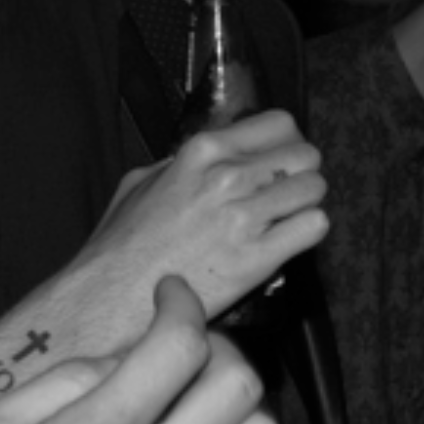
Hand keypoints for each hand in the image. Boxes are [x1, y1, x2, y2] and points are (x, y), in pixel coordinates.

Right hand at [0, 113, 328, 422]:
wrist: (108, 299)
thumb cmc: (120, 245)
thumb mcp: (142, 183)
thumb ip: (185, 163)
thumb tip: (218, 155)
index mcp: (201, 151)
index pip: (281, 124)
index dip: (286, 144)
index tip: (278, 162)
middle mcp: (228, 176)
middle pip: (307, 156)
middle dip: (299, 175)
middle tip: (282, 197)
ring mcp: (245, 216)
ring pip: (316, 189)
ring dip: (304, 205)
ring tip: (282, 222)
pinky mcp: (259, 256)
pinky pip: (315, 226)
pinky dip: (307, 233)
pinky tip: (285, 243)